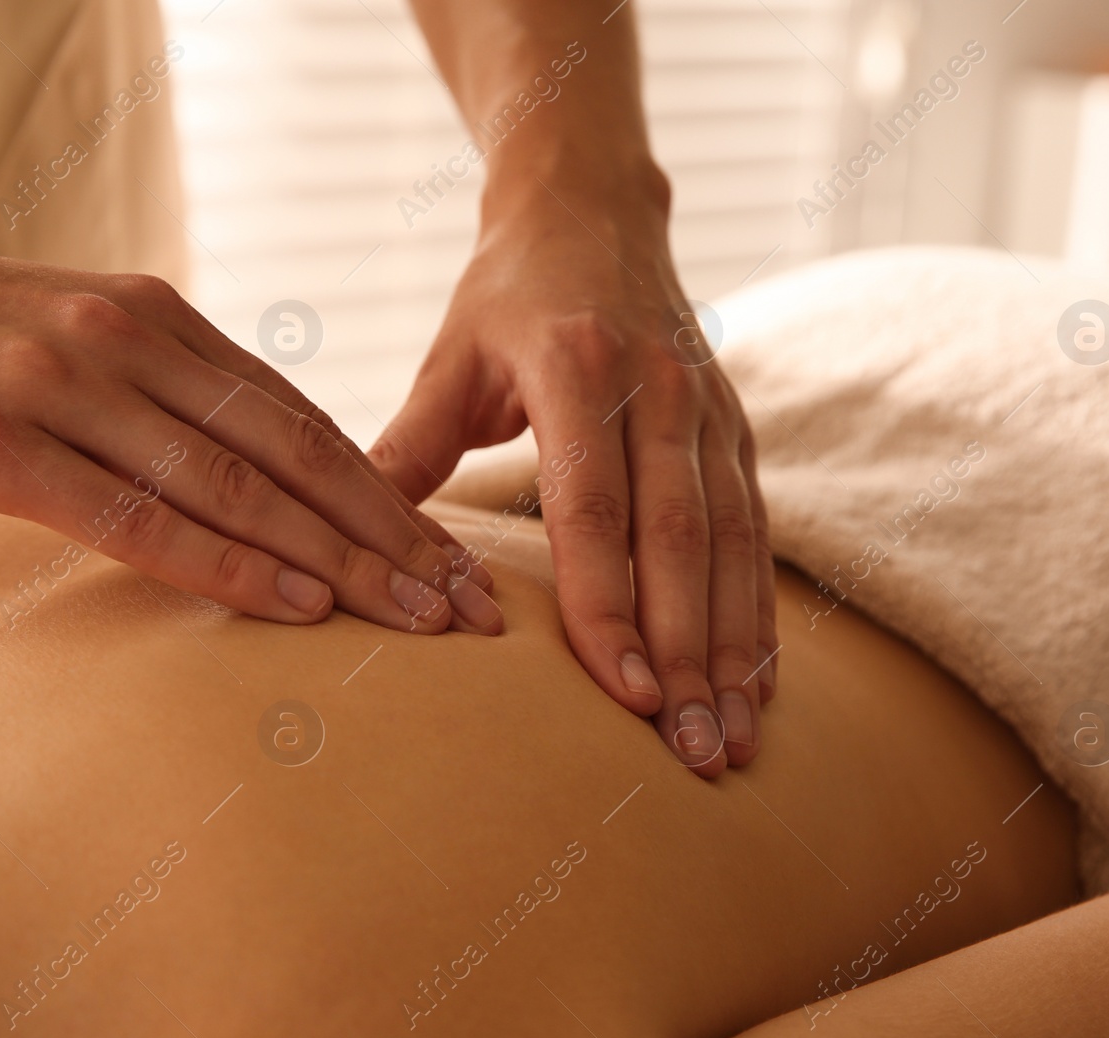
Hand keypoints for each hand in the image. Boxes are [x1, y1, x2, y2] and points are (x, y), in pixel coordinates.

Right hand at [0, 179, 500, 636]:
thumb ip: (159, 396)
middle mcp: (129, 342)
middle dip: (397, 537)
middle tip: (473, 607)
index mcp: (160, 321)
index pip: (305, 420)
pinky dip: (227, 560)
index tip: (456, 562)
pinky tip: (295, 601)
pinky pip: (134, 514)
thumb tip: (250, 474)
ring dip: (340, 558)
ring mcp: (63, 386)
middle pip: (296, 452)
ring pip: (236, 484)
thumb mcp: (72, 344)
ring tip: (418, 618)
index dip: (391, 496)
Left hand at [370, 174, 776, 775]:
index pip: (597, 508)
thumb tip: (350, 550)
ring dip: (735, 650)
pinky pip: (756, 533)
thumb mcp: (450, 357)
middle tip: (689, 753)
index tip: (622, 695)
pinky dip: (758, 614)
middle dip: (687, 653)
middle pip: (679, 540)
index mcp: (580, 371)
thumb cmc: (508, 298)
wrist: (596, 213)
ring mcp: (711, 411)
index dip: (609, 604)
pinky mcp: (737, 430)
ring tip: (731, 742)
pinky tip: (758, 685)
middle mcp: (662, 391)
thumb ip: (410, 448)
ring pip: (731, 546)